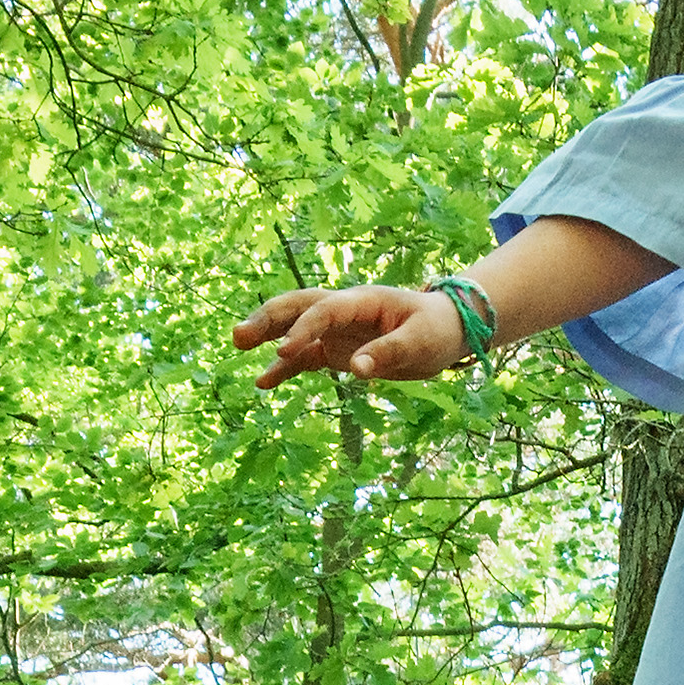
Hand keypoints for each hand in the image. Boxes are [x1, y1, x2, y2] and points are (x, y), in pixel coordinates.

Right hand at [227, 281, 467, 388]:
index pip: (325, 310)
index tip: (285, 352)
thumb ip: (389, 352)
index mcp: (362, 301)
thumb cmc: (437, 330)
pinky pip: (304, 358)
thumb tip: (357, 369)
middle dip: (268, 319)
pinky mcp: (336, 350)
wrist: (446, 331)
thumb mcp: (420, 342)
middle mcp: (343, 310)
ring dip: (267, 334)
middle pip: (298, 306)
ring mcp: (336, 330)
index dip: (303, 328)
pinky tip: (262, 383)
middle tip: (239, 336)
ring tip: (237, 344)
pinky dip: (284, 368)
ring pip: (294, 326)